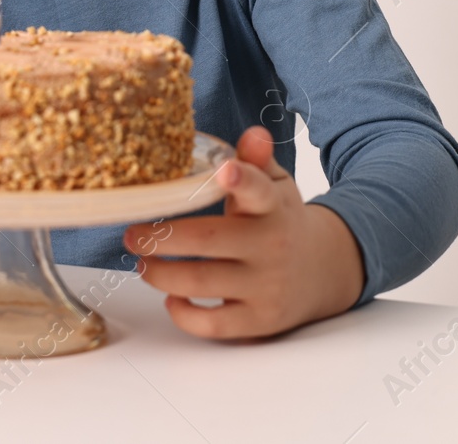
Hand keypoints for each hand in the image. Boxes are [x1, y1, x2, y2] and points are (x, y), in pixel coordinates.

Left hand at [123, 126, 364, 338]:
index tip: (224, 170)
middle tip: (132, 235)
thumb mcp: (276, 186)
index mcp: (273, 206)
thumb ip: (257, 161)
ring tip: (142, 264)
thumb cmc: (283, 221)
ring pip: (200, 282)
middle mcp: (271, 245)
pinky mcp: (259, 320)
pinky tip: (171, 297)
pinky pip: (213, 324)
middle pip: (207, 239)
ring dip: (160, 274)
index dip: (242, 179)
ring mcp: (266, 286)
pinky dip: (184, 314)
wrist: (325, 271)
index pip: (258, 190)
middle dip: (159, 238)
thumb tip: (254, 133)